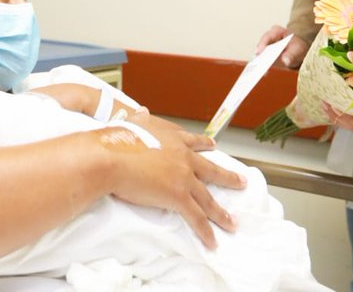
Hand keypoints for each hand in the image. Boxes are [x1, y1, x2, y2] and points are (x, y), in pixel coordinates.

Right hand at [101, 113, 244, 249]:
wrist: (111, 156)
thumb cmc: (116, 140)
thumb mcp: (131, 122)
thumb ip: (139, 118)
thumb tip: (142, 111)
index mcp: (172, 138)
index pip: (193, 142)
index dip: (204, 146)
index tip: (213, 147)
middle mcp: (183, 156)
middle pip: (210, 170)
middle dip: (227, 177)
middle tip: (241, 182)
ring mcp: (183, 177)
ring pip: (208, 198)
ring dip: (221, 213)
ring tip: (232, 222)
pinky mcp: (178, 196)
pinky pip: (196, 217)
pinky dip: (206, 231)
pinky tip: (212, 241)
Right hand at [255, 25, 308, 68]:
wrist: (298, 49)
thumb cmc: (297, 46)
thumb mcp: (298, 49)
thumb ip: (292, 54)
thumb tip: (285, 60)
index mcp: (276, 31)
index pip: (267, 36)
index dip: (262, 44)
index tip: (260, 52)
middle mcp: (269, 38)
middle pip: (261, 46)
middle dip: (260, 56)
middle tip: (260, 64)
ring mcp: (266, 46)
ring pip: (260, 54)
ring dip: (260, 62)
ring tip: (262, 71)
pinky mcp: (265, 55)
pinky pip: (262, 60)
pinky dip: (263, 66)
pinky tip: (265, 73)